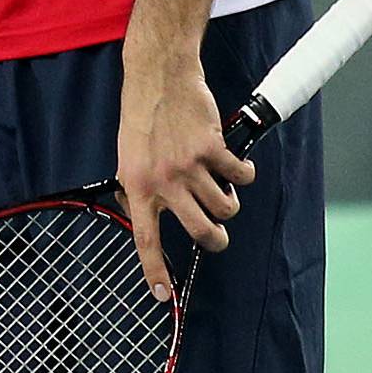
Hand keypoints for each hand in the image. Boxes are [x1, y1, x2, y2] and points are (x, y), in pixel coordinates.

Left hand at [116, 50, 254, 300]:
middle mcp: (163, 181)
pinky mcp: (213, 149)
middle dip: (216, 240)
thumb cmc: (142, 117)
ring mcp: (189, 166)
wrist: (160, 77)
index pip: (145, 239)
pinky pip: (241, 178)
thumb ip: (138, 188)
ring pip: (225, 208)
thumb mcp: (128, 157)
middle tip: (217, 234)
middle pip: (201, 231)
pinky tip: (235, 165)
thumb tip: (147, 217)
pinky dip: (244, 176)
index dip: (154, 271)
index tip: (163, 295)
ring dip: (229, 203)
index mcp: (137, 187)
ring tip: (221, 188)